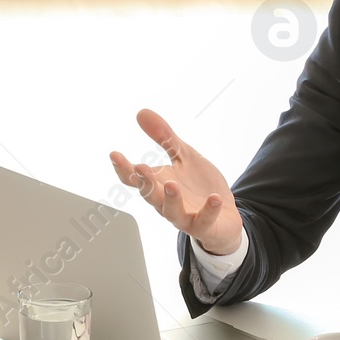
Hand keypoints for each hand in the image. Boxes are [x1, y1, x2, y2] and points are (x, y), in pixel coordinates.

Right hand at [109, 109, 244, 255]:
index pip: (135, 178)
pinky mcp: (204, 226)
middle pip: (150, 195)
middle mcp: (166, 202)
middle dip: (145, 182)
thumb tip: (141, 113)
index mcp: (158, 184)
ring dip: (171, 199)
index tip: (115, 155)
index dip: (123, 168)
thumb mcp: (183, 155)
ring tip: (172, 184)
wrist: (224, 215)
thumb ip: (164, 137)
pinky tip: (214, 198)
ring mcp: (185, 216)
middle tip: (140, 167)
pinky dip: (209, 210)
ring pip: (172, 212)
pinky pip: (204, 220)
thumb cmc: (199, 187)